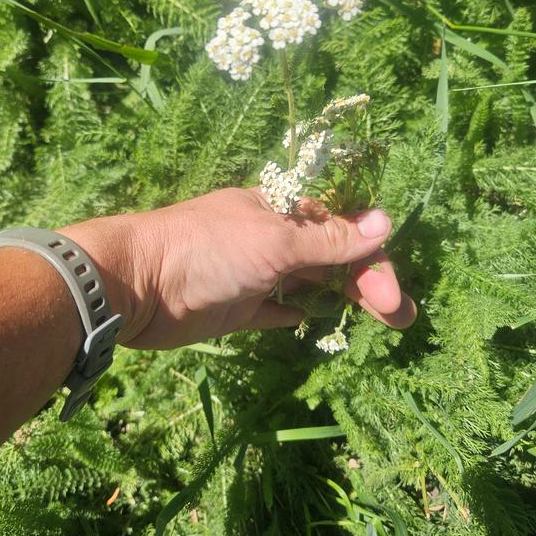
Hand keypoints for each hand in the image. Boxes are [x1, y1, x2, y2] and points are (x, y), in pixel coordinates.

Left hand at [65, 187, 415, 349]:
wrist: (134, 284)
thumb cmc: (206, 251)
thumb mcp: (273, 242)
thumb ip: (327, 240)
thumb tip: (385, 222)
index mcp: (281, 211)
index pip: (341, 228)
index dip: (370, 256)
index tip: (390, 295)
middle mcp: (271, 238)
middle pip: (331, 258)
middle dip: (367, 283)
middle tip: (401, 317)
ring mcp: (253, 273)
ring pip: (309, 283)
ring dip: (342, 298)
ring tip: (379, 324)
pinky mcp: (236, 306)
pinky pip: (276, 308)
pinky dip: (297, 312)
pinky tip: (313, 320)